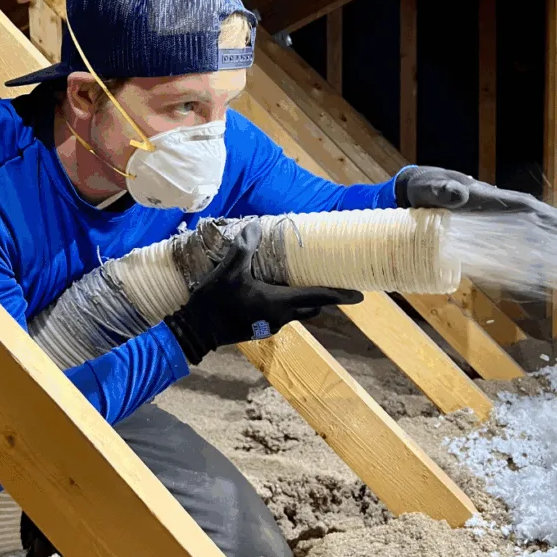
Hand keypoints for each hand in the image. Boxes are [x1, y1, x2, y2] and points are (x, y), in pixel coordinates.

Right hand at [164, 220, 363, 364]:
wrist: (195, 331)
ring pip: (298, 312)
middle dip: (327, 297)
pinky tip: (279, 292)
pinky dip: (289, 304)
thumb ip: (243, 249)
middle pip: (312, 306)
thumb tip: (256, 225)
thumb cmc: (214, 302)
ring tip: (312, 285)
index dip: (340, 296)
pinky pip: (283, 314)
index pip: (317, 297)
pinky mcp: (259, 328)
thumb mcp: (227, 272)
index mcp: (278, 303)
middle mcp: (280, 316)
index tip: (360, 296)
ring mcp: (270, 325)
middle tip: (340, 286)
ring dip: (308, 300)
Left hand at [394, 165, 556, 232]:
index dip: (541, 218)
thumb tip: (459, 193)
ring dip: (551, 232)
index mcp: (484, 197)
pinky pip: (514, 233)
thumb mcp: (427, 188)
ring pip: (527, 223)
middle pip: (532, 213)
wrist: (416, 188)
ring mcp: (492, 213)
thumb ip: (442, 191)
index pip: (519, 207)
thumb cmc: (422, 188)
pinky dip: (532, 241)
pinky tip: (545, 255)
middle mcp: (494, 203)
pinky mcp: (485, 224)